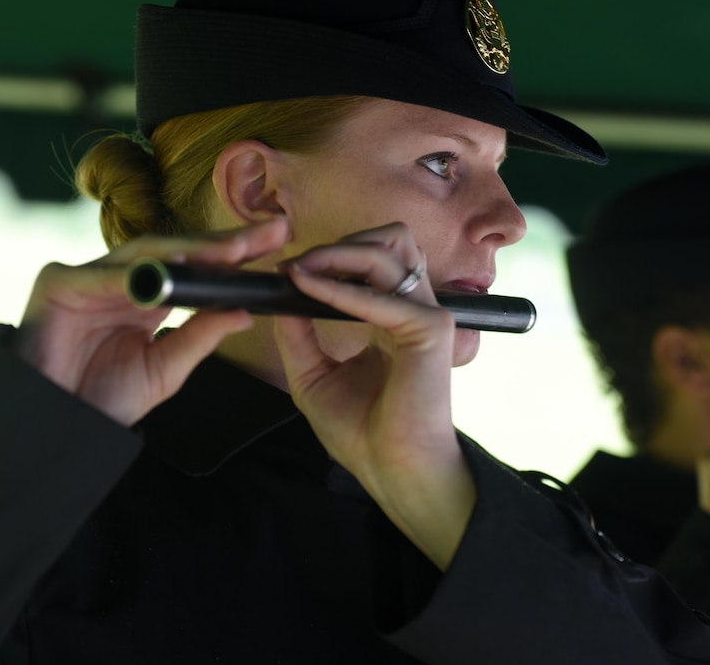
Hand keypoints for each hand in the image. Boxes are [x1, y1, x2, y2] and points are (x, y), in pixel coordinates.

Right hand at [14, 219, 286, 425]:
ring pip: (147, 253)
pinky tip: (170, 272)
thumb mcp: (167, 368)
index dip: (235, 252)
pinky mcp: (58, 283)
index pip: (198, 264)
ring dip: (192, 250)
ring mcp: (90, 276)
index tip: (277, 241)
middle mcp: (122, 278)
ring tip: (234, 250)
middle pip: (178, 250)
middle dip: (225, 242)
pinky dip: (136, 275)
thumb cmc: (106, 398)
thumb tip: (244, 310)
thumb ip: (201, 337)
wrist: (61, 427)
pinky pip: (104, 276)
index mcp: (149, 294)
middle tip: (270, 233)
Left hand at [273, 222, 473, 569]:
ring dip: (341, 253)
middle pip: (390, 240)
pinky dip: (340, 289)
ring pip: (391, 249)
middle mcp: (415, 309)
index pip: (374, 259)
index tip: (286, 270)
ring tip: (301, 271)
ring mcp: (428, 315)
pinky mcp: (431, 329)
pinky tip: (308, 288)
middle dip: (341, 244)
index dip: (332, 255)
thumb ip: (299, 333)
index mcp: (395, 317)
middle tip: (296, 266)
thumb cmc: (363, 432)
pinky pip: (381, 295)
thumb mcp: (313, 375)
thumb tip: (278, 296)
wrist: (391, 469)